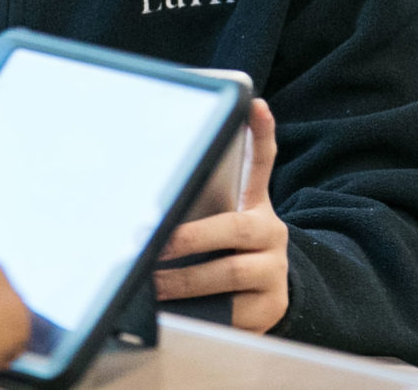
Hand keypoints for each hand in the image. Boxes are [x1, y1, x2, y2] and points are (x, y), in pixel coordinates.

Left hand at [151, 98, 287, 333]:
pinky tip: (178, 312)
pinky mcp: (272, 307)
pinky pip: (235, 310)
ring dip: (186, 279)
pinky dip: (203, 311)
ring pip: (231, 272)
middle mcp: (271, 232)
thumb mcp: (214, 227)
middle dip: (191, 237)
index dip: (260, 133)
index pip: (260, 163)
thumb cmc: (220, 257)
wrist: (258, 302)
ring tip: (153, 284)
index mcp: (256, 205)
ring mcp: (275, 271)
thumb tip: (142, 196)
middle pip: (234, 228)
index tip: (253, 105)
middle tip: (156, 244)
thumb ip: (191, 205)